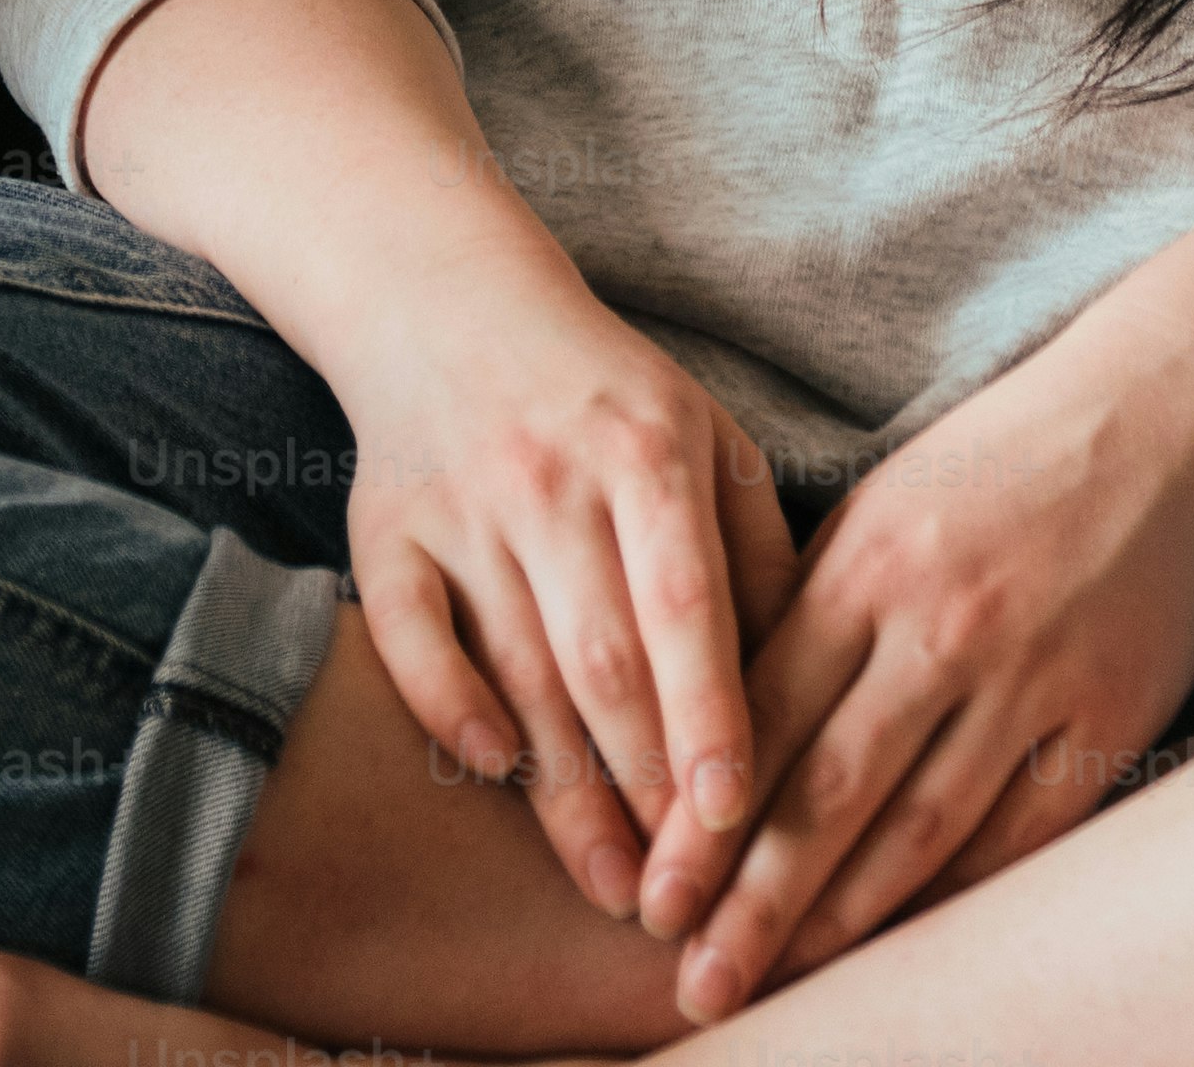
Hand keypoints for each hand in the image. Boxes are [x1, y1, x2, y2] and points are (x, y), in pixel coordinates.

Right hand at [325, 272, 803, 932]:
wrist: (443, 299)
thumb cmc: (606, 395)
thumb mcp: (707, 437)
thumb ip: (758, 554)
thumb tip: (809, 687)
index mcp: (648, 449)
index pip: (688, 605)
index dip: (713, 716)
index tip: (738, 817)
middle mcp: (552, 478)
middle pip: (605, 661)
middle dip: (648, 790)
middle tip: (689, 894)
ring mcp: (462, 506)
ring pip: (520, 671)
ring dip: (567, 793)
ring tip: (617, 885)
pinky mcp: (384, 531)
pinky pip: (412, 639)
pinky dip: (449, 709)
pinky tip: (495, 774)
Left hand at [670, 335, 1193, 1023]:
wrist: (1158, 418)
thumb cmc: (996, 467)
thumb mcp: (880, 509)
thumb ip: (807, 611)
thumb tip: (724, 726)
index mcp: (868, 567)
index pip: (760, 717)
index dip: (700, 819)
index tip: (652, 897)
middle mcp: (941, 626)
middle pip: (827, 791)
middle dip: (751, 899)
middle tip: (695, 981)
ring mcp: (1031, 676)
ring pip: (922, 828)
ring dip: (844, 918)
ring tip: (780, 978)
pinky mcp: (1108, 714)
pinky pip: (1022, 831)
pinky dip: (958, 892)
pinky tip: (904, 941)